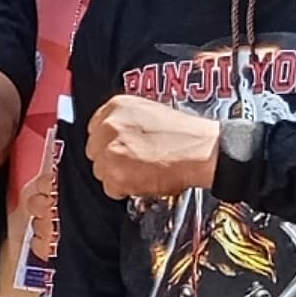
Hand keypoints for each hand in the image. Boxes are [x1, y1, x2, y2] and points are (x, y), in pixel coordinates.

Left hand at [86, 96, 221, 201]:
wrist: (201, 150)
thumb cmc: (182, 133)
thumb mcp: (147, 111)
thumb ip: (123, 120)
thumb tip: (109, 134)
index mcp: (116, 107)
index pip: (95, 128)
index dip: (107, 142)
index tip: (118, 148)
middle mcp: (109, 126)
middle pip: (94, 151)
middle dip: (110, 159)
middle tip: (132, 162)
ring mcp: (110, 151)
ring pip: (101, 171)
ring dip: (118, 175)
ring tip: (142, 170)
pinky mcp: (116, 175)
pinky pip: (110, 188)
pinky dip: (125, 189)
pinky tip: (143, 180)